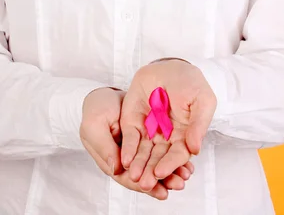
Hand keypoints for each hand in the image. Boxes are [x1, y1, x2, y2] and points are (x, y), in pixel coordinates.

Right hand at [80, 88, 194, 199]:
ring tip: (187, 174)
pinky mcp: (149, 135)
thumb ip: (104, 147)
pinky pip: (163, 147)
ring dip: (171, 169)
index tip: (160, 190)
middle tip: (179, 184)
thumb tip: (117, 169)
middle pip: (146, 172)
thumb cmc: (96, 109)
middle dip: (163, 180)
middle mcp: (127, 157)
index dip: (143, 185)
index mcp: (112, 160)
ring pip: (156, 162)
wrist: (105, 93)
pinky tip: (188, 155)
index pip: (128, 177)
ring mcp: (139, 147)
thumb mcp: (95, 126)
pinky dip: (173, 153)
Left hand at [120, 59, 216, 191]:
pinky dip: (128, 149)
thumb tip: (196, 149)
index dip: (169, 165)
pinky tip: (124, 160)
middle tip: (145, 184)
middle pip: (158, 158)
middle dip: (151, 171)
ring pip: (143, 152)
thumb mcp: (202, 101)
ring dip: (139, 165)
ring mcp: (149, 131)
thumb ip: (199, 125)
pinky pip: (130, 138)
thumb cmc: (190, 83)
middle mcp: (166, 138)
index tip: (161, 173)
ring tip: (134, 177)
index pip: (177, 155)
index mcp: (184, 136)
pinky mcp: (133, 122)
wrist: (169, 65)